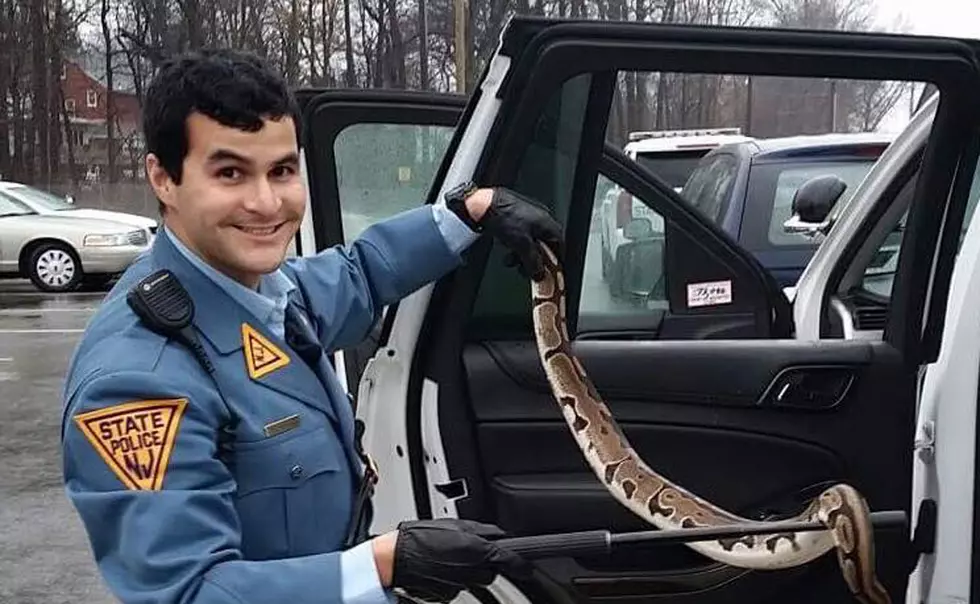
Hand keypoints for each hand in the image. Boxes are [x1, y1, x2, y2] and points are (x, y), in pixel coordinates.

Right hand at [375, 518, 530, 601]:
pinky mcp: (446, 596)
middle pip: (490, 573)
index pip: (510, 561)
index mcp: (476, 550)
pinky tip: (438, 568)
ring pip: (474, 581)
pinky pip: (457, 588)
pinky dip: (452, 579)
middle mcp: (470, 571)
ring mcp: (458, 586)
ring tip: (447, 557)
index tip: (526, 567)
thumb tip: (498, 535)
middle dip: (484, 564)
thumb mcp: (455, 524)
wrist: (395, 558)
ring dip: (467, 571)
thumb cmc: (419, 538)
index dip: (521, 564)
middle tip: (467, 552)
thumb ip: (480, 531)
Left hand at [475, 187, 563, 281]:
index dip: (554, 260)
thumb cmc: (505, 216)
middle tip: (525, 269)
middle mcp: (540, 218)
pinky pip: (519, 235)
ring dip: (521, 254)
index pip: (559, 245)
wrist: (484, 204)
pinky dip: (514, 245)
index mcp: (547, 222)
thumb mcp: (523, 246)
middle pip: (543, 245)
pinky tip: (505, 247)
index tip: (549, 272)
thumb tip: (539, 274)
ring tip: (511, 260)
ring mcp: (526, 216)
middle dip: (533, 260)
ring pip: (529, 242)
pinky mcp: (514, 216)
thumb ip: (533, 262)